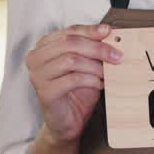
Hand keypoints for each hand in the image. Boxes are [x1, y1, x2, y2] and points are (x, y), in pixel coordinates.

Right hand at [24, 24, 121, 143]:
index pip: (71, 31)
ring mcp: (38, 74)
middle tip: (117, 55)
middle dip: (98, 48)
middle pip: (71, 43)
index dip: (92, 30)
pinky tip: (99, 85)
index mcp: (45, 45)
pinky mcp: (45, 91)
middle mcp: (36, 57)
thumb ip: (94, 48)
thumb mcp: (87, 64)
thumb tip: (112, 33)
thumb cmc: (77, 91)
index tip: (110, 31)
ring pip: (72, 60)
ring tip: (107, 74)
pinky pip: (73, 79)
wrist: (67, 122)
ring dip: (95, 66)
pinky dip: (91, 80)